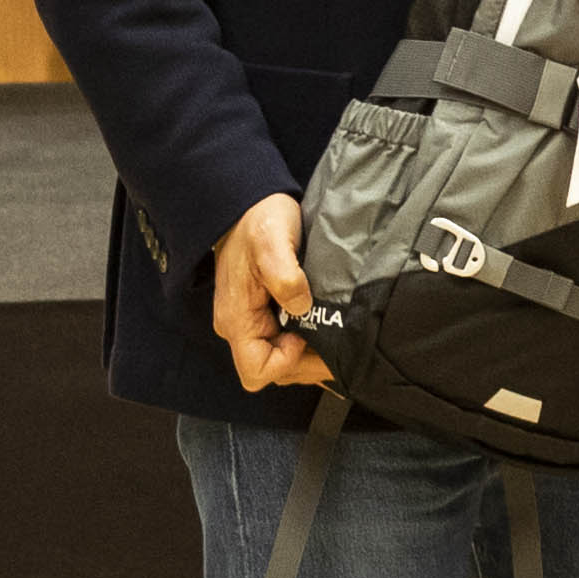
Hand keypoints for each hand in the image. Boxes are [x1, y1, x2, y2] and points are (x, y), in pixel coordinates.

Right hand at [213, 191, 330, 391]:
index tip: (304, 337)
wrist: (248, 206)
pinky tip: (328, 331)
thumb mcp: (272, 242)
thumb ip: (285, 276)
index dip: (285, 363)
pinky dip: (307, 345)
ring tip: (339, 342)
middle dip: (307, 366)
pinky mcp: (264, 315)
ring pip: (281, 360)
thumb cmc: (258, 221)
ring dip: (309, 357)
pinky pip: (284, 342)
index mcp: (237, 319)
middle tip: (341, 350)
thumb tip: (302, 305)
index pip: (256, 371)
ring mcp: (252, 322)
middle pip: (272, 371)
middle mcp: (240, 327)